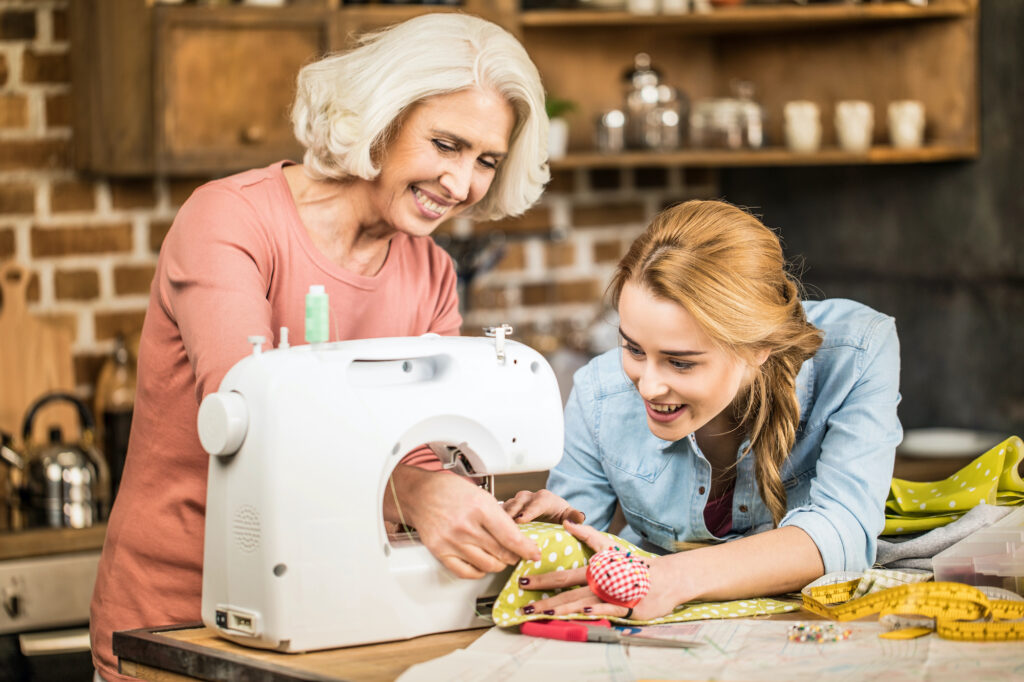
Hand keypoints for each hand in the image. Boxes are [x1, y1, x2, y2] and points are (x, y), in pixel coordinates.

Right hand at [385, 465, 540, 579]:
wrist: (419, 493)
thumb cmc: (449, 490)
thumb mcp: (480, 494)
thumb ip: (498, 516)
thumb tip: (517, 535)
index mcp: (480, 507)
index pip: (511, 537)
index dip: (527, 548)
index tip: (534, 553)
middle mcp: (466, 526)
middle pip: (501, 553)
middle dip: (515, 555)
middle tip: (518, 553)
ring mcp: (452, 541)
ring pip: (487, 565)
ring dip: (499, 564)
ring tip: (501, 557)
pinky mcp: (440, 552)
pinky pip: (467, 572)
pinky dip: (479, 571)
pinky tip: (483, 564)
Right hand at [501, 489, 584, 524]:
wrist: (549, 512)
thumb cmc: (558, 513)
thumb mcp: (568, 514)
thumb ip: (574, 516)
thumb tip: (579, 517)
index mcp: (543, 498)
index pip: (536, 503)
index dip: (528, 511)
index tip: (521, 519)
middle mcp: (527, 498)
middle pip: (517, 504)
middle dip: (510, 515)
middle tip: (505, 528)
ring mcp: (515, 503)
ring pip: (505, 508)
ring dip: (500, 520)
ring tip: (495, 532)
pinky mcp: (505, 509)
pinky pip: (497, 514)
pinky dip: (494, 522)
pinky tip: (491, 532)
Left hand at [518, 520, 683, 620]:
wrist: (666, 579)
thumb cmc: (635, 566)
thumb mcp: (611, 548)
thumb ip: (589, 536)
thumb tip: (569, 523)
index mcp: (595, 569)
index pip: (563, 574)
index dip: (542, 577)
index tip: (522, 580)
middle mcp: (600, 581)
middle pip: (568, 589)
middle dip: (544, 596)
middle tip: (524, 603)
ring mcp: (612, 595)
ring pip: (583, 601)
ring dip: (562, 607)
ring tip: (543, 612)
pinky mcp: (626, 607)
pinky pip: (609, 609)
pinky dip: (596, 609)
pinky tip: (583, 612)